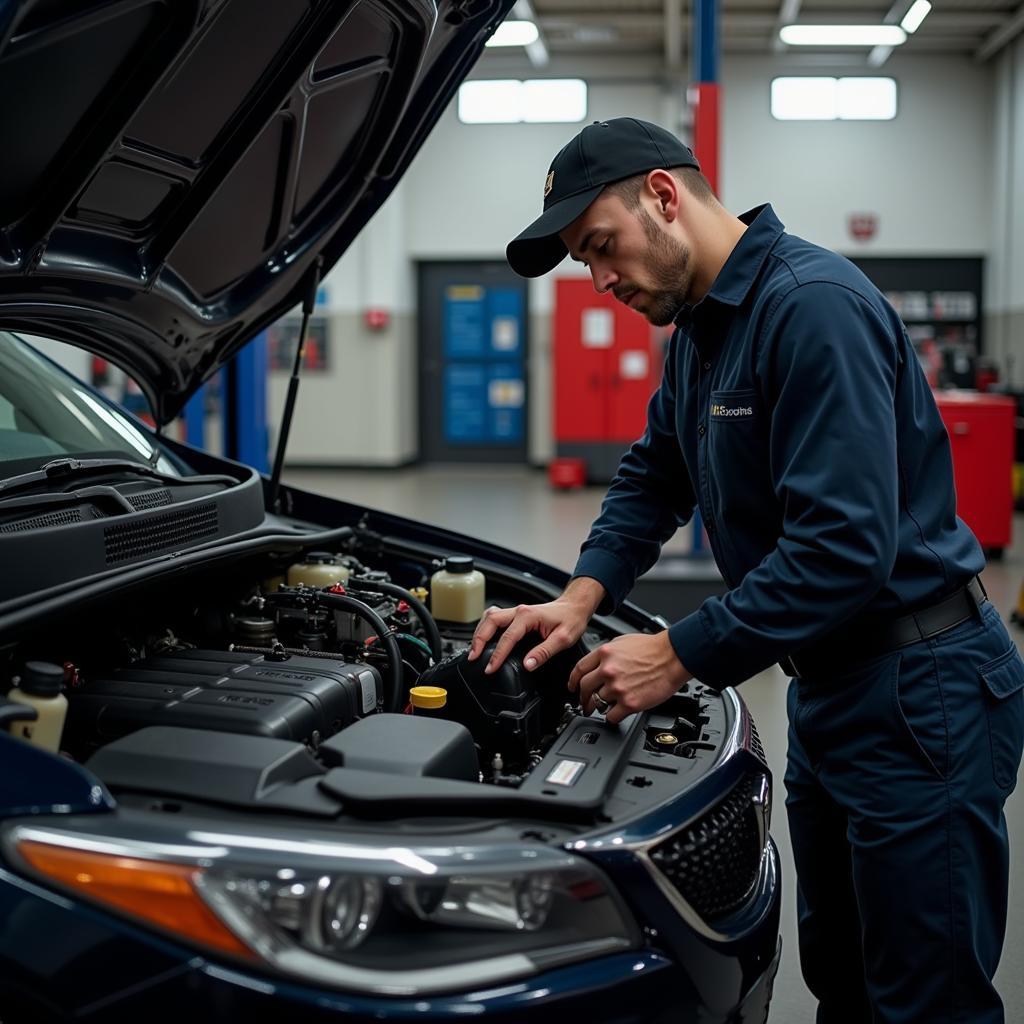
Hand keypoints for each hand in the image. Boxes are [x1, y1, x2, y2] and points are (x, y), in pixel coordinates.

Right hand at [468, 579, 603, 674]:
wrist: (575, 606)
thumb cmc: (571, 619)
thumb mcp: (563, 639)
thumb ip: (544, 652)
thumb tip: (528, 665)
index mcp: (528, 616)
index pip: (506, 637)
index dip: (496, 655)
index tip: (490, 668)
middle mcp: (519, 611)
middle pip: (490, 622)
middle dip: (478, 640)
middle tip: (473, 658)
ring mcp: (516, 611)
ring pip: (489, 617)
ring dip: (480, 632)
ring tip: (474, 650)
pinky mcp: (516, 615)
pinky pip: (494, 618)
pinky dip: (485, 628)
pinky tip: (484, 638)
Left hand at [569, 632, 691, 725]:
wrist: (673, 657)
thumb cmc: (653, 649)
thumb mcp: (622, 641)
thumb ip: (606, 654)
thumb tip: (597, 664)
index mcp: (604, 653)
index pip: (579, 669)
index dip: (572, 681)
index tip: (572, 688)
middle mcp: (608, 670)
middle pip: (584, 689)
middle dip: (582, 698)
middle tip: (584, 703)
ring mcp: (617, 688)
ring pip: (597, 703)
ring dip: (598, 707)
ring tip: (603, 708)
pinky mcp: (629, 703)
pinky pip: (611, 716)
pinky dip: (611, 717)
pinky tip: (615, 714)